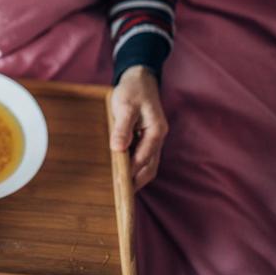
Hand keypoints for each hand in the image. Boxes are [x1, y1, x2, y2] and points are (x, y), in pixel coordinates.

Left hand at [109, 65, 168, 190]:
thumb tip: (118, 149)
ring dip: (136, 177)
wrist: (139, 78)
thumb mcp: (126, 106)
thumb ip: (122, 127)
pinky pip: (142, 157)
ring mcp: (153, 139)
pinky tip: (121, 173)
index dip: (131, 172)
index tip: (119, 185)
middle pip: (149, 167)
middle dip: (137, 181)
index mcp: (156, 131)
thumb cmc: (133, 90)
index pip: (144, 158)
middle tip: (120, 196)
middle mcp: (157, 138)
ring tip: (120, 191)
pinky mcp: (146, 138)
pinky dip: (134, 167)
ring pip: (148, 164)